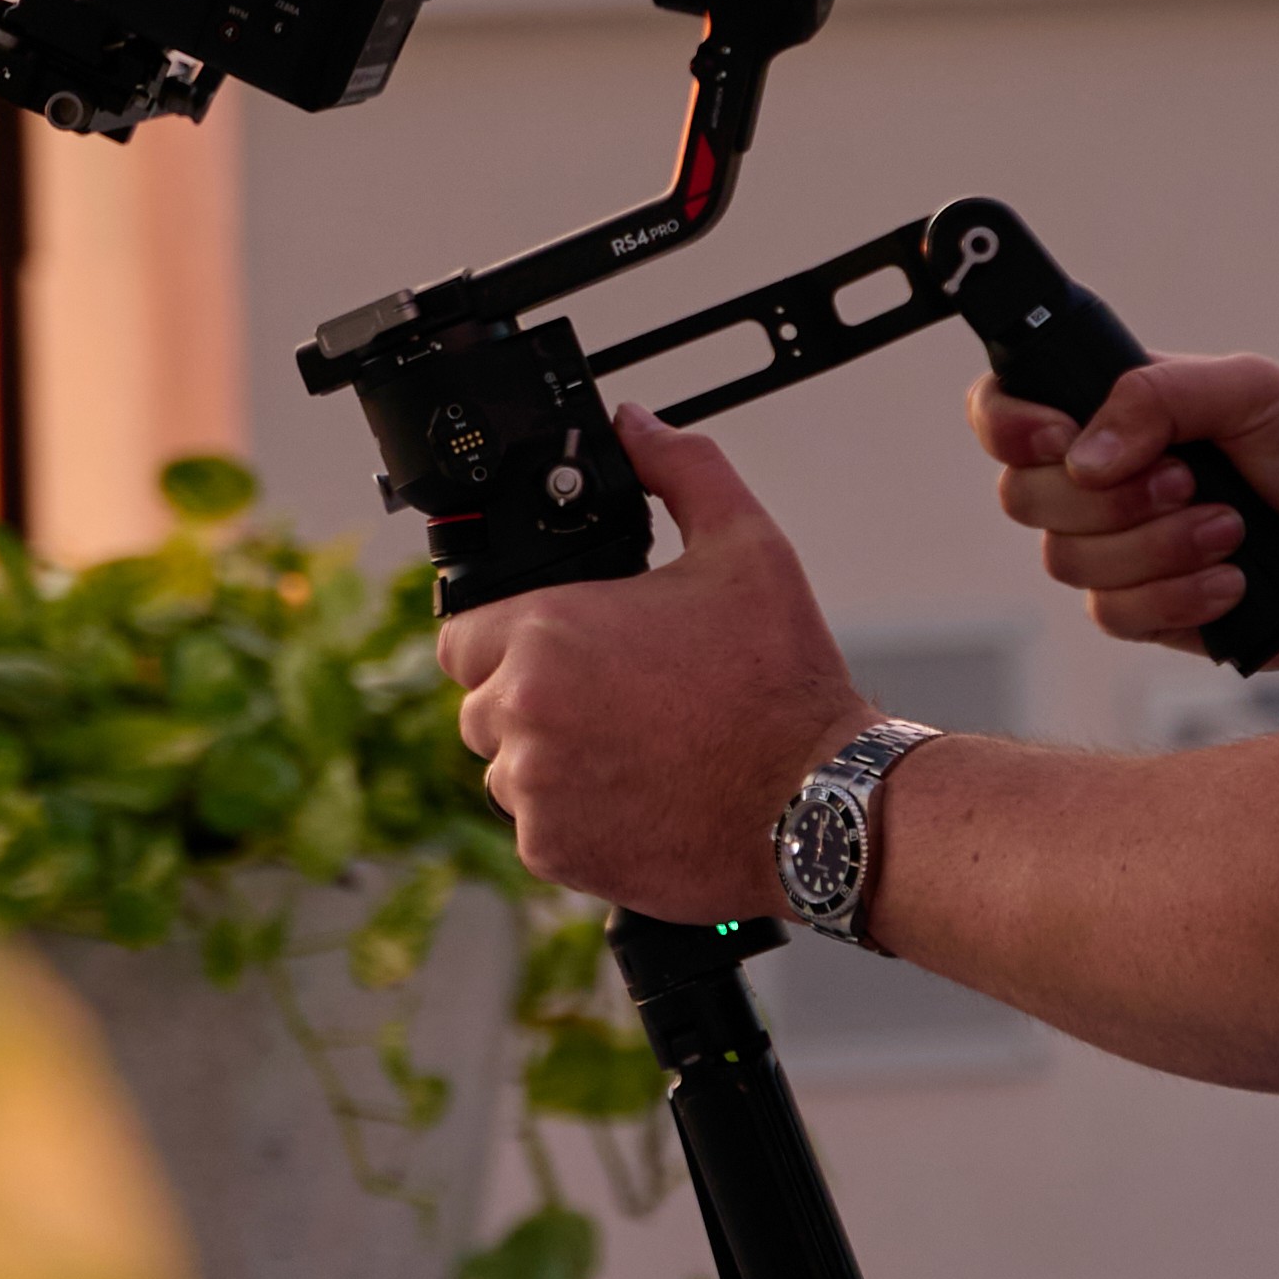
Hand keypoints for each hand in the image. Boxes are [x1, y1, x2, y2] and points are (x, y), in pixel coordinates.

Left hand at [441, 412, 870, 922]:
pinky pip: (535, 826)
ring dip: (549, 757)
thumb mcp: (745, 547)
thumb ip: (680, 470)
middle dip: (531, 696)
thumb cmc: (782, 680)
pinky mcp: (554, 852)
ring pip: (505, 767)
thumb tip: (634, 426)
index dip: (507, 635)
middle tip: (611, 696)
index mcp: (547, 632)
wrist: (817, 804)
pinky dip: (574, 815)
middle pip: (480, 701)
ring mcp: (533, 790)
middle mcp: (523, 712)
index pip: (461, 634)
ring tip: (632, 747)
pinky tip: (639, 793)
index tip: (558, 645)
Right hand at [970, 349, 1278, 678]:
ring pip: (1068, 562)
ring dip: (1157, 545)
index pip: (1006, 410)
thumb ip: (1160, 392)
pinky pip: (1114, 615)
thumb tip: (1082, 452)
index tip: (1060, 438)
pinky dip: (1178, 596)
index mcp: (1115, 413)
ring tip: (1233, 529)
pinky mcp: (1151, 615)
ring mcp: (1122, 552)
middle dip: (1110, 496)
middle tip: (1190, 479)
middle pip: (1023, 496)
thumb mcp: (1251, 389)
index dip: (1009, 426)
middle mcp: (1104, 483)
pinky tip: (1233, 582)